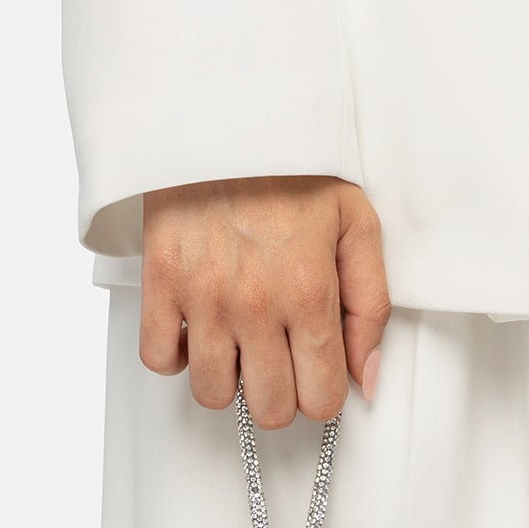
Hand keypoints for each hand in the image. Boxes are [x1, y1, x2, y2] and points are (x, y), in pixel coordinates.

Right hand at [138, 175, 389, 427]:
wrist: (228, 119)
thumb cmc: (294, 168)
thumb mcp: (356, 224)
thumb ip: (370, 306)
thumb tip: (366, 376)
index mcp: (309, 293)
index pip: (321, 398)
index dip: (324, 391)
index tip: (317, 369)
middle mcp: (254, 305)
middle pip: (270, 408)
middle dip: (283, 393)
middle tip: (282, 357)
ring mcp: (202, 298)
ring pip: (213, 393)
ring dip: (231, 379)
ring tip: (240, 344)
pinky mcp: (160, 282)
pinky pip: (158, 358)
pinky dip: (178, 356)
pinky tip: (199, 330)